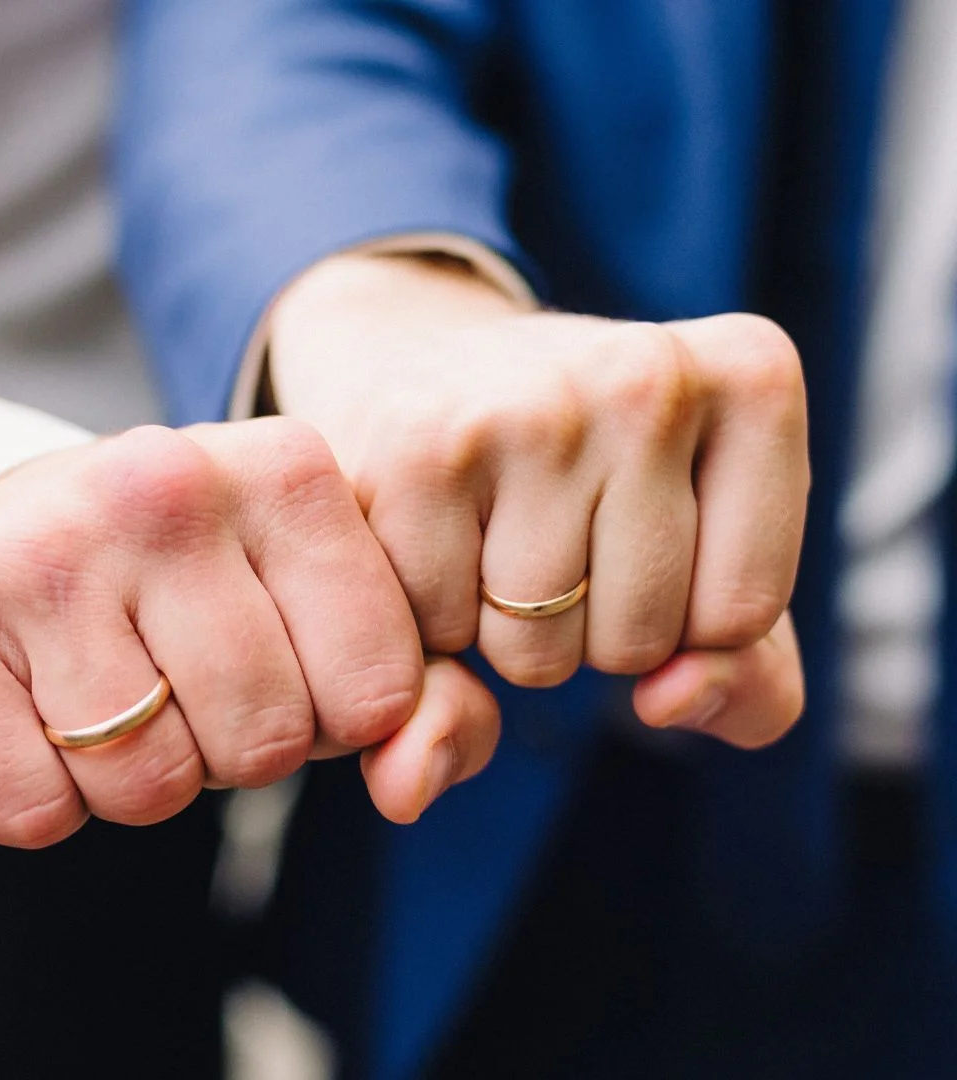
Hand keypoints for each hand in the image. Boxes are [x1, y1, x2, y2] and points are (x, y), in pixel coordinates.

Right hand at [0, 419, 499, 844]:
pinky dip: (42, 800)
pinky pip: (37, 813)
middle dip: (231, 750)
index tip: (278, 660)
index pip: (380, 690)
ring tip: (102, 687)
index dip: (332, 716)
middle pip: (266, 744)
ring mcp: (45, 546)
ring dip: (135, 780)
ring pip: (151, 788)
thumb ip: (425, 702)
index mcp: (288, 467)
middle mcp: (166, 482)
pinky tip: (27, 711)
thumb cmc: (188, 591)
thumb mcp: (324, 617)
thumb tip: (411, 786)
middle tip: (174, 676)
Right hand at [268, 253, 808, 747]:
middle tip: (545, 528)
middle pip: (635, 641)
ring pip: (534, 653)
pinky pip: (440, 636)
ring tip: (484, 531)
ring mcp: (528, 407)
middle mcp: (649, 372)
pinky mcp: (418, 452)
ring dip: (502, 633)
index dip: (678, 617)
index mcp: (753, 377)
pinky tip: (426, 532)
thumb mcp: (702, 557)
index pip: (741, 616)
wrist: (408, 366)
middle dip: (584, 626)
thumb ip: (751, 680)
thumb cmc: (578, 474)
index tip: (635, 527)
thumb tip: (665, 704)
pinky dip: (427, 618)